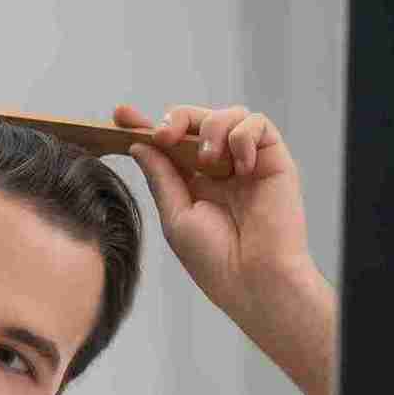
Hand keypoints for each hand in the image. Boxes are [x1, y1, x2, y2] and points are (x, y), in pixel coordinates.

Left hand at [113, 103, 314, 321]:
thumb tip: (139, 145)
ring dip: (210, 128)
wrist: (252, 279)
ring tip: (207, 162)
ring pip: (228, 114)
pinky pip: (259, 124)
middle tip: (163, 135)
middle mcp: (220, 167)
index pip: (168, 143)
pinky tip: (239, 166)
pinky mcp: (274, 159)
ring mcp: (246, 161)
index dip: (143, 124)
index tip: (119, 115)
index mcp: (192, 181)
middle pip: (196, 120)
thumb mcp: (175, 215)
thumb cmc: (215, 259)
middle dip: (176, 118)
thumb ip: (161, 176)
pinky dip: (243, 136)